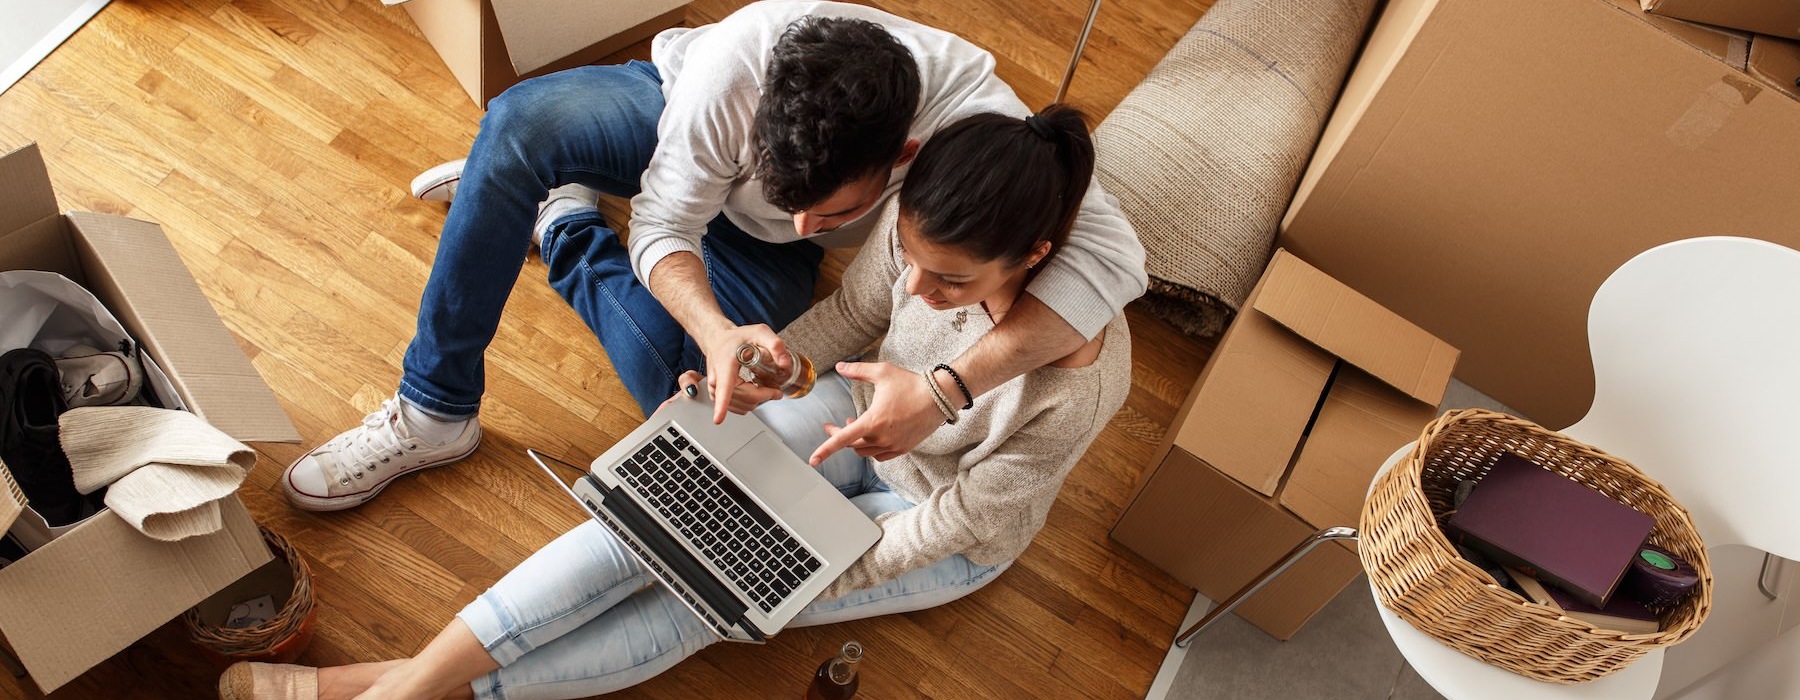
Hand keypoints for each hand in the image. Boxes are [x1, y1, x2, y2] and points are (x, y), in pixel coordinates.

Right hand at [696, 323, 791, 422]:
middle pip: (743, 399)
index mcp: (725, 366)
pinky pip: (737, 408)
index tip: (718, 419)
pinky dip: (749, 403)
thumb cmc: (736, 338)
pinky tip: (754, 392)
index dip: (721, 406)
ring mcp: (715, 391)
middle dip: (764, 397)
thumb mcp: (759, 332)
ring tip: (766, 389)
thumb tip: (785, 362)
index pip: (724, 389)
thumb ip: (775, 344)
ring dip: (757, 402)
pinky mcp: (717, 397)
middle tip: (776, 390)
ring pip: (741, 406)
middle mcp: (717, 381)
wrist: (719, 340)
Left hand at [810, 361, 944, 464]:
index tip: (813, 460)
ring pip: (865, 452)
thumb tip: (839, 367)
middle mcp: (882, 438)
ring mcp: (893, 446)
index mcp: (873, 421)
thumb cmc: (911, 384)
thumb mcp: (882, 372)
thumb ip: (857, 371)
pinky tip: (872, 436)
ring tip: (854, 426)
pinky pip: (880, 456)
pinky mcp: (903, 449)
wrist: (940, 397)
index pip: (843, 439)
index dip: (825, 449)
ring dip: (856, 441)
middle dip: (839, 436)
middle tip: (833, 426)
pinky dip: (871, 449)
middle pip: (851, 445)